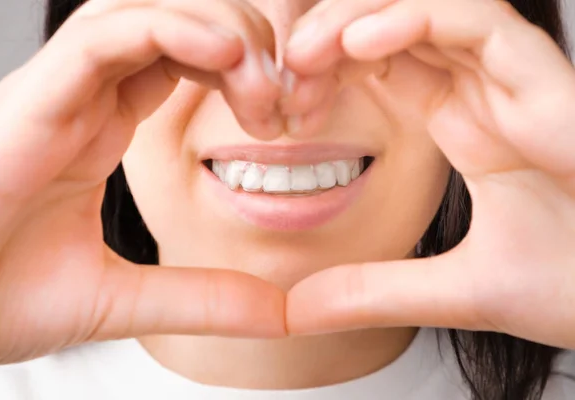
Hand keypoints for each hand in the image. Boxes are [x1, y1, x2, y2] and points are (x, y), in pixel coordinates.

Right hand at [0, 0, 286, 364]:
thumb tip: (277, 313)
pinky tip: (225, 53)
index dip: (246, 74)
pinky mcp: (33, 99)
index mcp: (101, 126)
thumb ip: (202, 298)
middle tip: (283, 106)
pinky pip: (105, 35)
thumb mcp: (125, 299)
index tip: (285, 120)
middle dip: (246, 46)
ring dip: (220, 32)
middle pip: (177, 23)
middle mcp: (82, 97)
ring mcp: (57, 91)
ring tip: (262, 85)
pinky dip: (170, 30)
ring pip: (147, 11)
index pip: (184, 60)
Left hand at [284, 0, 574, 349]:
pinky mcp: (549, 86)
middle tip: (282, 65)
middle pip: (396, 26)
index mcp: (465, 126)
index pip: (383, 64)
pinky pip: (480, 22)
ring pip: (429, 9)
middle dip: (331, 33)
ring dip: (358, 17)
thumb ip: (372, 292)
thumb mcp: (451, 291)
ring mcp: (517, 85)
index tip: (284, 103)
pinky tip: (359, 45)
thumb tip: (293, 309)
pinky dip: (416, 18)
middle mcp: (487, 96)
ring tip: (306, 52)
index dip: (327, 68)